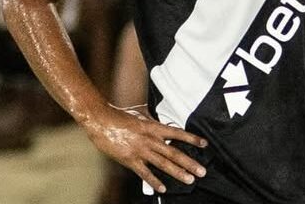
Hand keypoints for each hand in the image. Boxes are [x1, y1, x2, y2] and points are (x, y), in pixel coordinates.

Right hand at [83, 104, 207, 193]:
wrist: (100, 119)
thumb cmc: (118, 116)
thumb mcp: (139, 115)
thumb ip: (151, 122)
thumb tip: (161, 124)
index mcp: (153, 127)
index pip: (177, 133)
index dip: (191, 138)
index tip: (204, 144)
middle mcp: (150, 139)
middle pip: (174, 152)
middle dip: (190, 163)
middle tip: (202, 171)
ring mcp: (141, 150)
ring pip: (163, 164)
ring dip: (178, 172)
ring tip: (189, 179)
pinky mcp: (130, 159)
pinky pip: (145, 173)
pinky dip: (155, 181)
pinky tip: (163, 188)